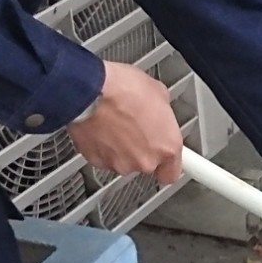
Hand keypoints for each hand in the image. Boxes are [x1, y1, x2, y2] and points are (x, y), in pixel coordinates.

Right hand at [64, 61, 181, 181]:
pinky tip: (102, 128)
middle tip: (134, 126)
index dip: (166, 165)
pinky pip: (103, 157)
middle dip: (140, 148)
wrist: (90, 91)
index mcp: (167, 146)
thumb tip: (157, 111)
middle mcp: (146, 160)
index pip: (171, 173)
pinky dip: (102, 146)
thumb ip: (162, 113)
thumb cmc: (122, 89)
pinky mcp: (98, 161)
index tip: (163, 159)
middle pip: (146, 164)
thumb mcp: (157, 92)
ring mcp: (121, 163)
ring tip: (115, 124)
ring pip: (124, 161)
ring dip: (120, 147)